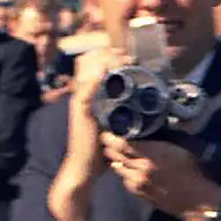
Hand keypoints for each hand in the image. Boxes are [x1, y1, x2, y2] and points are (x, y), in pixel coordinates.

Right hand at [49, 50, 111, 220]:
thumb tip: (140, 103)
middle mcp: (81, 95)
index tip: (126, 55)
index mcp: (88, 95)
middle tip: (128, 55)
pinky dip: (95, 76)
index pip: (92, 63)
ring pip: (88, 69)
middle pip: (89, 61)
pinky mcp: (80, 111)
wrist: (84, 168)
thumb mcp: (112, 124)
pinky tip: (106, 70)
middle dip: (109, 53)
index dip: (108, 54)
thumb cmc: (100, 149)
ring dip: (107, 60)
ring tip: (124, 60)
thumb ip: (120, 112)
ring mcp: (80, 101)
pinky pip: (85, 88)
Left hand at [106, 132, 218, 220]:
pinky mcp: (139, 194)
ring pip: (118, 169)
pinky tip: (128, 169)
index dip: (110, 138)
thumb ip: (158, 144)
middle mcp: (140, 170)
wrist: (195, 200)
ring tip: (116, 154)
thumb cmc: (191, 172)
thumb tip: (145, 136)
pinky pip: (125, 181)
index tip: (106, 132)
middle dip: (110, 148)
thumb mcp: (178, 150)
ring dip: (116, 161)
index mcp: (150, 156)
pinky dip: (124, 174)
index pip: (122, 145)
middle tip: (108, 141)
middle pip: (117, 156)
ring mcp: (138, 183)